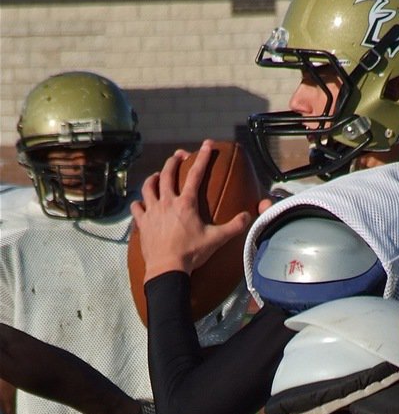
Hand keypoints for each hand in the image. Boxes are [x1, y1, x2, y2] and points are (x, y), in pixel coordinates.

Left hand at [130, 140, 252, 280]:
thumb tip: (248, 216)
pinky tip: (141, 203)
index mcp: (186, 203)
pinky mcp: (142, 223)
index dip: (203, 157)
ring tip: (157, 176)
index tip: (207, 144)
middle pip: (167, 173)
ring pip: (148, 186)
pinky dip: (138, 203)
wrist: (167, 269)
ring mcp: (152, 211)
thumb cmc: (191, 254)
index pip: (196, 174)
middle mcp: (167, 202)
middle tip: (179, 156)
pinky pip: (136, 207)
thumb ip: (233, 227)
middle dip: (173, 161)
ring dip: (153, 178)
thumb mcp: (216, 240)